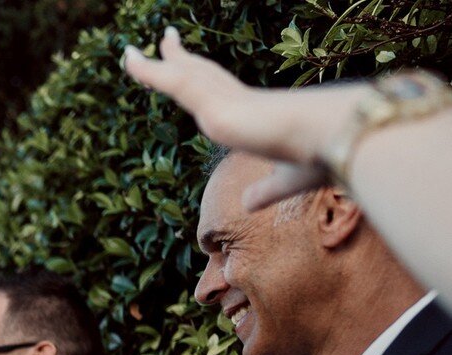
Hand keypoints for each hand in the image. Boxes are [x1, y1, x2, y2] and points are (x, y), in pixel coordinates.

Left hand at [123, 27, 363, 208]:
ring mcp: (226, 101)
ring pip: (181, 76)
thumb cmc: (326, 155)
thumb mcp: (290, 179)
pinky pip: (174, 82)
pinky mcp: (216, 107)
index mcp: (257, 114)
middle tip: (165, 39)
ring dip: (153, 66)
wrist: (339, 136)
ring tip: (127, 55)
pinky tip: (130, 62)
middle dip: (180, 59)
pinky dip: (149, 72)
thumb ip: (266, 189)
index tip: (199, 70)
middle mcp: (239, 101)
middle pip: (201, 74)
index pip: (225, 93)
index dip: (209, 81)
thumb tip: (248, 202)